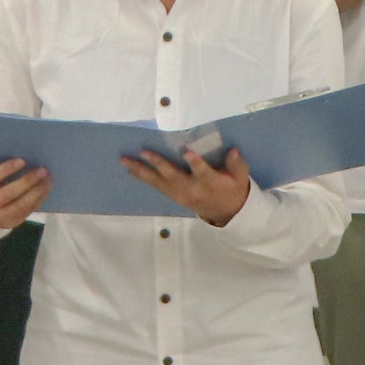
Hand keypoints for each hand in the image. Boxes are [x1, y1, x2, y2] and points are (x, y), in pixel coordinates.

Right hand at [0, 157, 49, 236]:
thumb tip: (8, 151)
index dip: (6, 169)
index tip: (22, 160)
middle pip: (8, 193)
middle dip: (27, 181)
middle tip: (42, 170)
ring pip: (20, 205)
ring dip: (37, 192)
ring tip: (48, 179)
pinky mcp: (10, 223)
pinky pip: (26, 212)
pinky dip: (38, 200)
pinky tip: (45, 189)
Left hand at [120, 143, 252, 226]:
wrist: (225, 213)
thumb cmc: (232, 189)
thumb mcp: (240, 178)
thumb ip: (236, 165)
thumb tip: (233, 151)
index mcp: (210, 183)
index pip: (203, 172)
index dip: (195, 163)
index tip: (187, 153)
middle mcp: (192, 189)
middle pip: (174, 177)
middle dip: (158, 164)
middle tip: (144, 152)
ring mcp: (180, 194)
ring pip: (159, 182)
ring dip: (141, 171)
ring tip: (125, 161)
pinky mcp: (173, 195)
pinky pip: (156, 186)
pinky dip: (143, 177)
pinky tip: (130, 170)